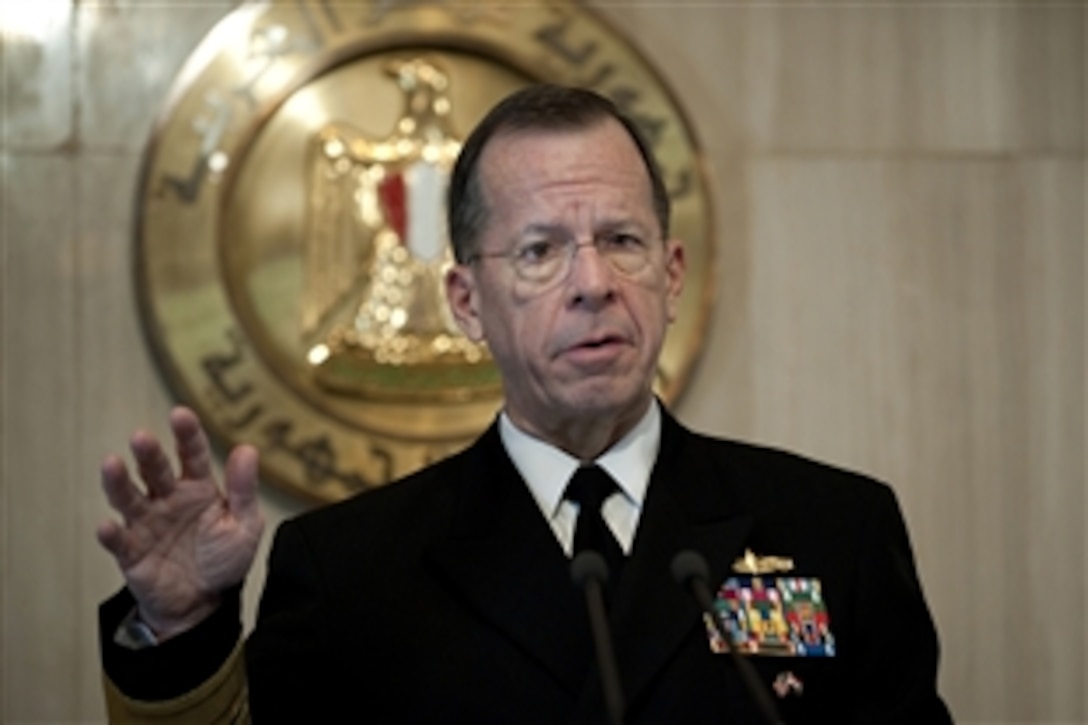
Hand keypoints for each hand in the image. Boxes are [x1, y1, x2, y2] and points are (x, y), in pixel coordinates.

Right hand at [96, 407, 264, 639]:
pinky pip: (119, 541)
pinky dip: (111, 534)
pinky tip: (107, 526)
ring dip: (118, 482)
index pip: (192, 454)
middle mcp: (168, 499)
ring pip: (128, 497)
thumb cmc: (223, 559)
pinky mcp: (132, 552)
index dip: (186, 434)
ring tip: (111, 464)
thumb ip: (244, 490)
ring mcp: (147, 523)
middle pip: (155, 470)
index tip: (180, 414)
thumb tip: (248, 449)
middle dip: (148, 453)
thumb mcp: (244, 525)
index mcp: (198, 487)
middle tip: (141, 437)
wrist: (203, 604)